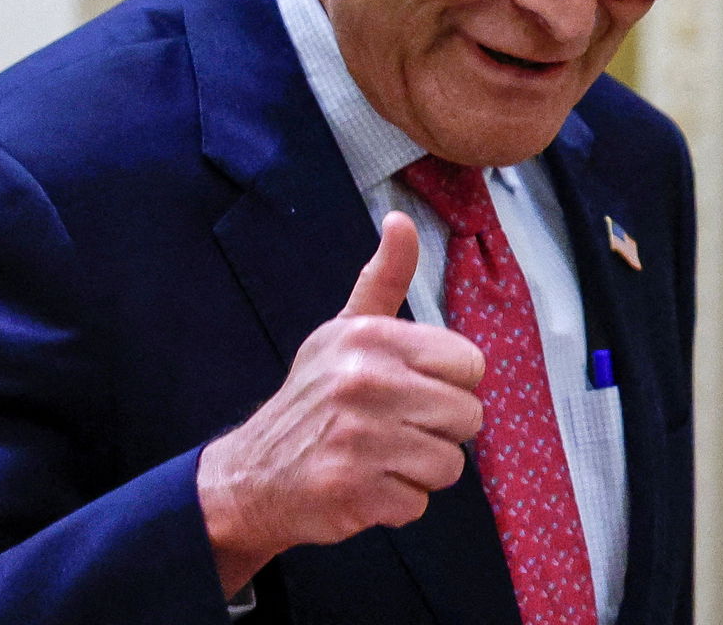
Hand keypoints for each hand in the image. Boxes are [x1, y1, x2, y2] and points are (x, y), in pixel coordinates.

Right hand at [196, 211, 484, 597]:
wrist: (253, 472)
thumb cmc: (314, 397)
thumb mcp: (344, 329)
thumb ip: (383, 278)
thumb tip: (400, 219)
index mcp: (371, 338)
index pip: (470, 364)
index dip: (448, 382)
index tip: (412, 387)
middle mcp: (365, 381)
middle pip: (468, 417)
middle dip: (438, 430)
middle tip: (395, 428)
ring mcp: (358, 438)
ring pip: (450, 464)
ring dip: (420, 469)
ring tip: (380, 455)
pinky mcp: (354, 491)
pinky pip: (419, 503)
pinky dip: (398, 503)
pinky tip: (366, 484)